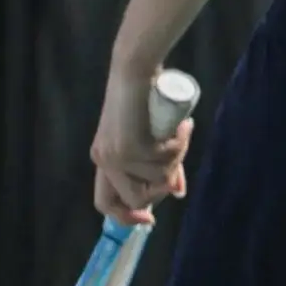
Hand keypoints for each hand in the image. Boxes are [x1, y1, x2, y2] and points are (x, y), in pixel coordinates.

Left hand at [91, 71, 194, 226]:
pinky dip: (180, 146)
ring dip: (176, 161)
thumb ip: (159, 164)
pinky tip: (184, 127)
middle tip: (177, 162)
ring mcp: (116, 154)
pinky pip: (165, 160)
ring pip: (155, 180)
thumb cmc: (142, 95)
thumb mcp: (148, 136)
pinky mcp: (133, 144)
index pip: (104, 203)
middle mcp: (104, 159)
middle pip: (134, 198)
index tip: (151, 218)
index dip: (126, 217)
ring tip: (182, 135)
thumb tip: (178, 193)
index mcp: (102, 158)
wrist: (134, 67)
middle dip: (161, 189)